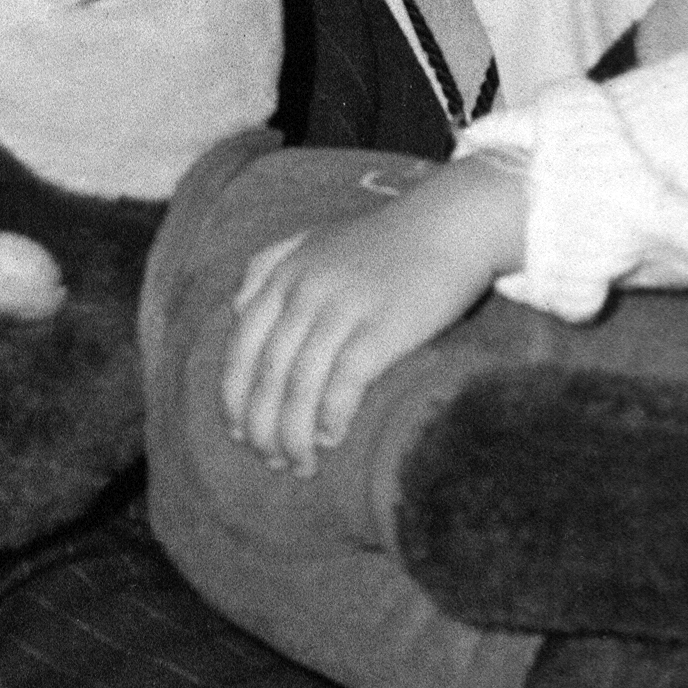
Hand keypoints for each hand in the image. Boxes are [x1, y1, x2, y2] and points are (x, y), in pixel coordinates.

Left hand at [219, 165, 532, 470]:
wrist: (452, 223)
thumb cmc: (386, 238)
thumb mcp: (316, 239)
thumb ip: (270, 264)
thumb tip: (239, 307)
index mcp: (284, 275)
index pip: (242, 348)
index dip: (235, 397)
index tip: (239, 431)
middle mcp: (305, 292)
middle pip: (267, 375)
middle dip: (262, 427)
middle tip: (271, 461)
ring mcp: (342, 310)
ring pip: (299, 387)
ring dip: (294, 435)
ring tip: (300, 465)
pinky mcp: (382, 327)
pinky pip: (343, 382)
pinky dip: (331, 416)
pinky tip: (332, 438)